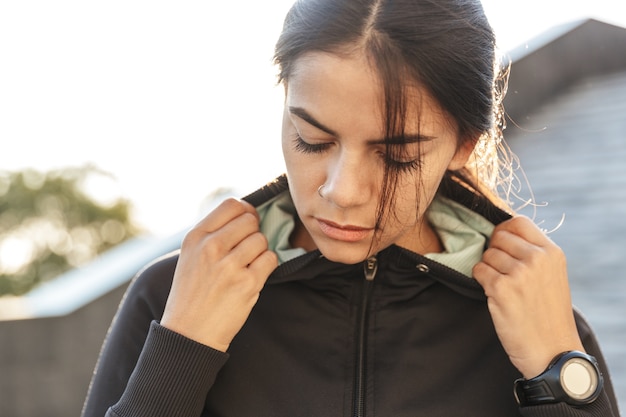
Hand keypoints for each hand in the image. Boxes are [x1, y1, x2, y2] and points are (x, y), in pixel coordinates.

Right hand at [161, 198, 277, 351]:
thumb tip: (245, 213)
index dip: (246, 211)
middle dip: (253, 233)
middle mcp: (211, 247)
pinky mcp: (247, 283)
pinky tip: (252, 277)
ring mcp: (229, 265)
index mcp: (196, 237)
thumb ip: (213, 233)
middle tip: (246, 250)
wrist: (189, 333)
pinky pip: (270, 259)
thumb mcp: (191, 256)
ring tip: (245, 266)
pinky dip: (266, 267)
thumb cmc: (192, 294)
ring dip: (259, 252)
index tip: (247, 223)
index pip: (231, 205)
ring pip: (261, 240)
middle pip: (250, 220)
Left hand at [473, 216, 583, 377]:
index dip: (504, 231)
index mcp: (552, 252)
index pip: (518, 222)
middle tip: (504, 274)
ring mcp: (519, 273)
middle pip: (498, 237)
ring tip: (505, 288)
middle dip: (495, 253)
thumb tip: (502, 233)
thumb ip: (533, 252)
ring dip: (489, 270)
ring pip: (487, 255)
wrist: (553, 351)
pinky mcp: (501, 288)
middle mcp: (537, 258)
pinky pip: (478, 270)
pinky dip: (481, 281)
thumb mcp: (552, 275)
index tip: (501, 245)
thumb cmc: (548, 314)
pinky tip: (496, 295)